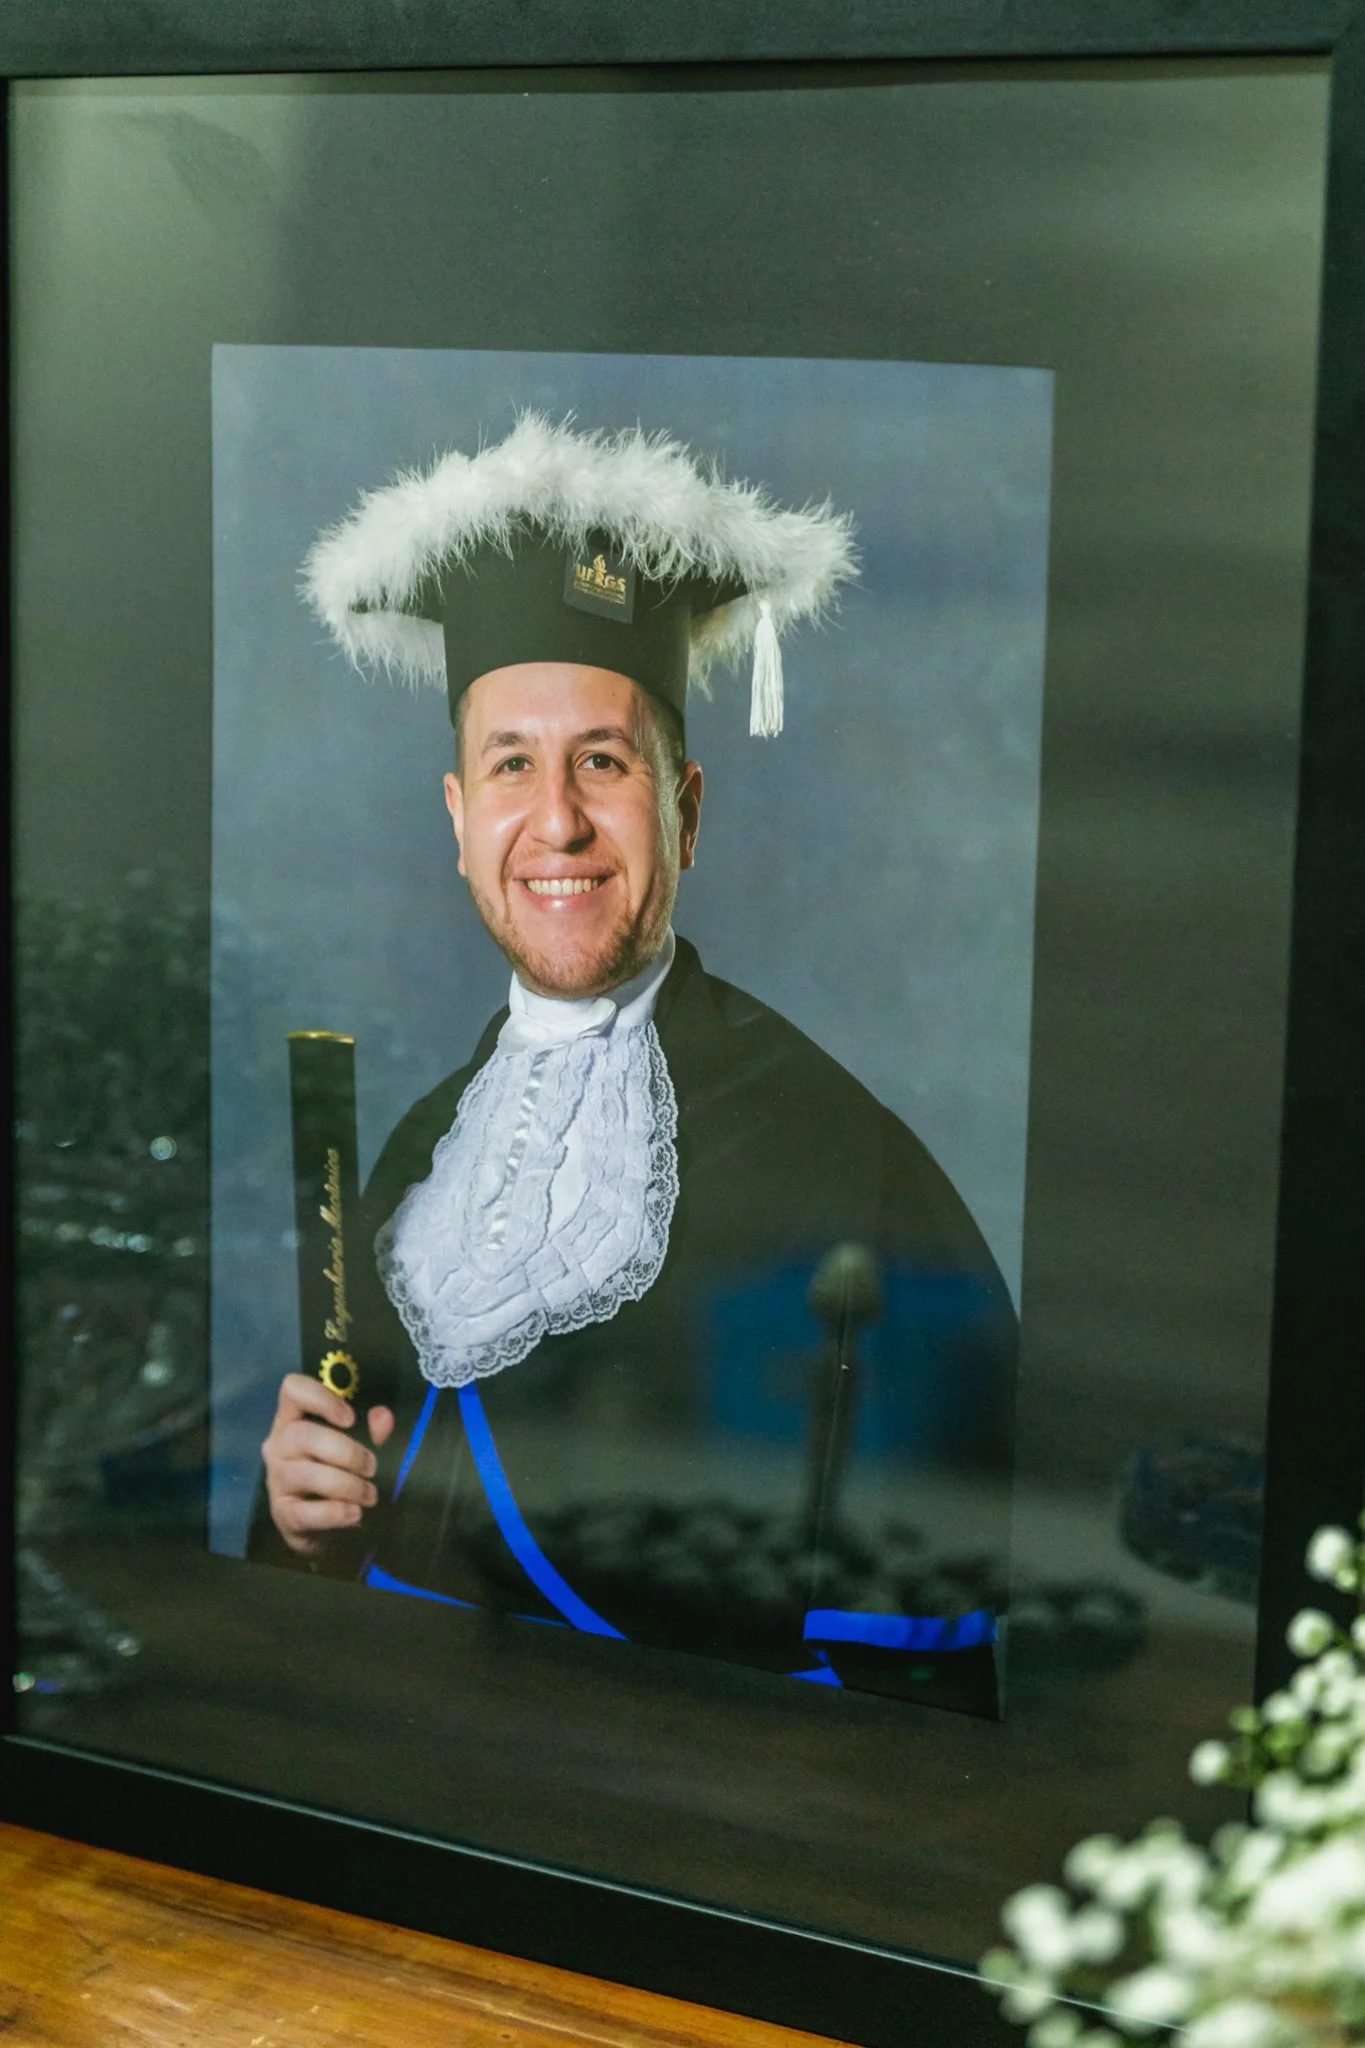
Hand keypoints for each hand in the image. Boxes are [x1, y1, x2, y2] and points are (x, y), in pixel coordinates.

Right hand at [261, 1373, 394, 1555]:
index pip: (292, 1390)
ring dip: (346, 1485)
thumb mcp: (360, 1446)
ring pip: (306, 1474)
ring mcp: (276, 1479)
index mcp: (295, 1418)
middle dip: (346, 1452)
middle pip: (302, 1435)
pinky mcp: (281, 1513)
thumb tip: (383, 1417)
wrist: (328, 1526)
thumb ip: (373, 1430)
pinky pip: (303, 1512)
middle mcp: (279, 1444)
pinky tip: (355, 1514)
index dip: (320, 1397)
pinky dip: (334, 1513)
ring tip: (370, 1495)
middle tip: (372, 1467)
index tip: (350, 1418)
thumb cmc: (342, 1472)